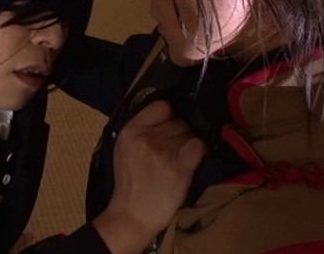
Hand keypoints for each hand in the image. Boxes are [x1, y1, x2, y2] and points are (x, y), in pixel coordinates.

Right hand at [92, 100, 206, 253]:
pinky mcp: (179, 168)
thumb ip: (141, 130)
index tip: (167, 130)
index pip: (162, 106)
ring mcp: (163, 153)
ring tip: (178, 162)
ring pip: (190, 135)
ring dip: (189, 147)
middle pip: (179, 122)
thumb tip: (167, 114)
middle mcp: (146, 138)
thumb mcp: (124, 149)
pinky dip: (199, 153)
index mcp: (130, 130)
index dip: (168, 117)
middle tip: (172, 153)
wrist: (131, 217)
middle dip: (179, 135)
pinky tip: (191, 164)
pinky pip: (199, 147)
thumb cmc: (130, 184)